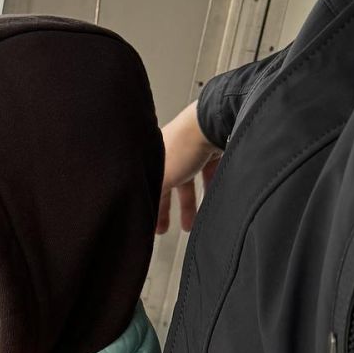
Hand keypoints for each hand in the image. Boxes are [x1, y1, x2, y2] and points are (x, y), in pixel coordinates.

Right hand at [156, 101, 221, 233]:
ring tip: (193, 225)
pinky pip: (210, 174)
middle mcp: (171, 152)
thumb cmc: (182, 145)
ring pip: (190, 183)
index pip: (148, 185)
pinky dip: (210, 188)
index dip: (149, 204)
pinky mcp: (214, 148)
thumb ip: (152, 195)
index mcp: (154, 156)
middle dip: (168, 209)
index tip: (148, 222)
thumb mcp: (161, 176)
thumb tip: (140, 212)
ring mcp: (193, 149)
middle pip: (168, 186)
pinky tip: (213, 203)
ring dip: (191, 205)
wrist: (213, 123)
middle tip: (166, 228)